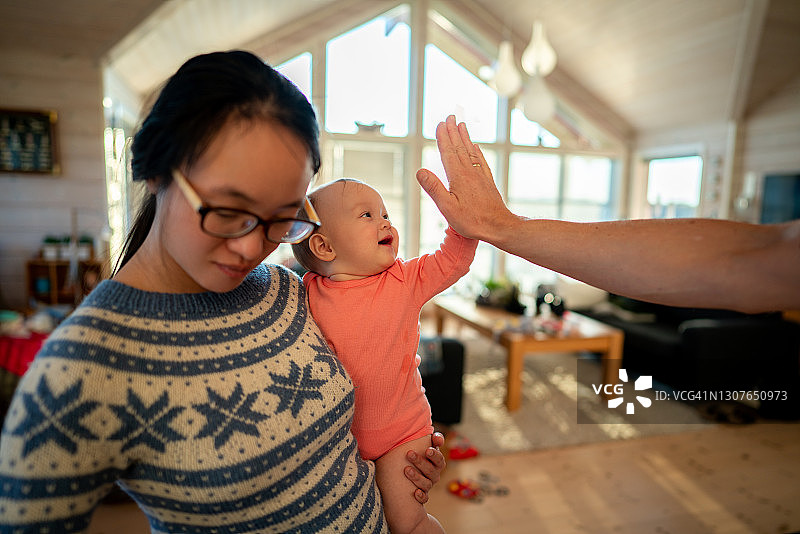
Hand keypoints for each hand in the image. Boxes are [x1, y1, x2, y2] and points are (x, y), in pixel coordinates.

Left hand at [404, 432, 445, 503]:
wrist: (410, 470)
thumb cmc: (420, 454)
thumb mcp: (427, 445)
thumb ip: (434, 439)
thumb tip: (436, 437)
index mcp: (437, 463)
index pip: (439, 459)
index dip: (435, 455)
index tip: (427, 450)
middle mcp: (434, 474)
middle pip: (430, 470)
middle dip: (420, 462)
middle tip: (409, 454)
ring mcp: (429, 485)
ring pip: (426, 484)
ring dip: (417, 477)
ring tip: (406, 470)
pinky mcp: (423, 495)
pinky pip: (424, 498)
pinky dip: (421, 496)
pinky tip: (415, 492)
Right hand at [416, 115, 513, 240]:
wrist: (499, 227)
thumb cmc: (472, 221)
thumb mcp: (447, 208)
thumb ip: (434, 188)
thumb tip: (420, 171)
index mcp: (458, 176)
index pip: (448, 152)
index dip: (443, 137)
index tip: (440, 124)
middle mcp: (470, 172)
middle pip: (459, 147)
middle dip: (453, 131)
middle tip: (450, 117)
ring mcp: (480, 176)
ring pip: (470, 151)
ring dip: (465, 137)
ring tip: (462, 125)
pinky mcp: (487, 182)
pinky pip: (481, 161)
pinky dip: (476, 151)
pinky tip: (475, 147)